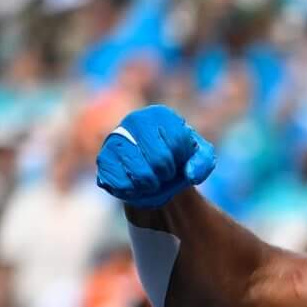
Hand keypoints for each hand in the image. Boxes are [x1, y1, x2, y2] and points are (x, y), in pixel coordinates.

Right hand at [96, 105, 217, 207]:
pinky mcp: (103, 159)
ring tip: (151, 179)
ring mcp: (116, 139)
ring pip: (141, 174)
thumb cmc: (179, 160)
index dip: (182, 159)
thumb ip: (203, 162)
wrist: (154, 173)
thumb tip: (190, 175)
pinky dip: (135, 191)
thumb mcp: (200, 157)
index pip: (178, 143)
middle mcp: (135, 120)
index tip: (178, 158)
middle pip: (160, 160)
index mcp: (161, 115)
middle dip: (168, 174)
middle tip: (165, 172)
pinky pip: (122, 184)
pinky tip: (135, 183)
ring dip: (152, 185)